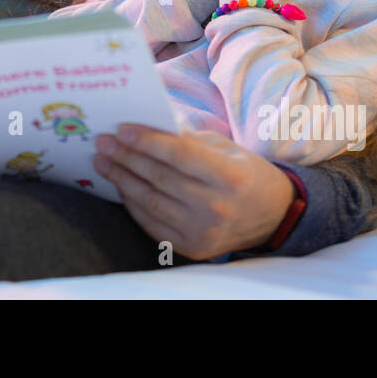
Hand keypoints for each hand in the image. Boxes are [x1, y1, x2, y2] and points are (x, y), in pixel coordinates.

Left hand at [92, 125, 296, 258]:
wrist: (272, 215)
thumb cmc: (244, 173)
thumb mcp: (225, 148)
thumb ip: (187, 140)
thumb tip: (144, 130)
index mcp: (228, 176)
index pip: (178, 155)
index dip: (146, 141)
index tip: (121, 130)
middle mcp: (216, 206)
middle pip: (159, 177)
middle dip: (126, 157)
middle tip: (104, 143)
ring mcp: (203, 231)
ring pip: (150, 201)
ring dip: (122, 179)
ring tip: (104, 162)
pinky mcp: (192, 247)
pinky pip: (152, 223)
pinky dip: (133, 203)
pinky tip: (121, 185)